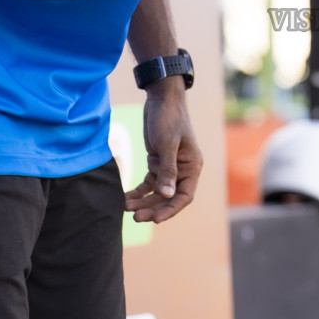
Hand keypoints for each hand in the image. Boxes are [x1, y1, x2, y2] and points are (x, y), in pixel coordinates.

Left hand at [124, 80, 202, 222]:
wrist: (160, 99)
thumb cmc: (168, 119)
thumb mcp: (167, 144)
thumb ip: (168, 170)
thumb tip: (167, 196)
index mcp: (192, 166)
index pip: (184, 196)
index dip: (170, 210)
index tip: (154, 219)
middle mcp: (183, 169)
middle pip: (169, 197)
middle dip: (153, 208)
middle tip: (135, 218)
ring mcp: (170, 167)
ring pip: (157, 192)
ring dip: (144, 201)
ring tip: (126, 208)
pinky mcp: (157, 162)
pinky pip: (149, 183)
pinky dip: (139, 191)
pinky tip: (126, 197)